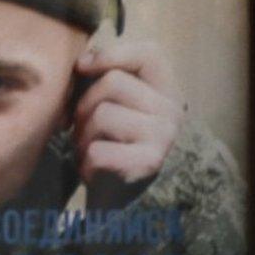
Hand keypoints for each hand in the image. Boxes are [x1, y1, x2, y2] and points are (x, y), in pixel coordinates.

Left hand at [74, 41, 184, 207]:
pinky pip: (97, 149)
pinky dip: (85, 161)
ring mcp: (164, 137)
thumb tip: (81, 62)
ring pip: (102, 114)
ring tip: (90, 148)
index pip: (149, 54)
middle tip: (81, 128)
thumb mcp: (111, 107)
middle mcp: (173, 112)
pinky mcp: (148, 163)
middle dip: (84, 105)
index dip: (111, 54)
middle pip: (112, 83)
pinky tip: (94, 169)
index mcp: (166, 92)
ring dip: (82, 135)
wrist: (122, 201)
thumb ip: (102, 81)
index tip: (82, 67)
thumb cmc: (110, 145)